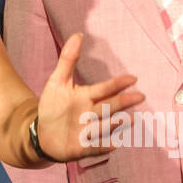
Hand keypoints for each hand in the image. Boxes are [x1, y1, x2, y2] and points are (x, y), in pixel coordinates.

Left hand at [36, 33, 144, 161]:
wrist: (42, 133)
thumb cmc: (53, 106)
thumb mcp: (57, 81)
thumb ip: (68, 59)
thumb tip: (79, 35)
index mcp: (88, 97)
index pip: (105, 89)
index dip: (117, 84)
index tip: (132, 78)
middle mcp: (92, 113)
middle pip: (109, 106)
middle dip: (123, 102)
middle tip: (140, 96)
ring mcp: (88, 131)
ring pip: (103, 126)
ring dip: (113, 123)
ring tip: (126, 119)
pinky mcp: (82, 147)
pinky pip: (94, 147)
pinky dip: (103, 146)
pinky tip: (113, 145)